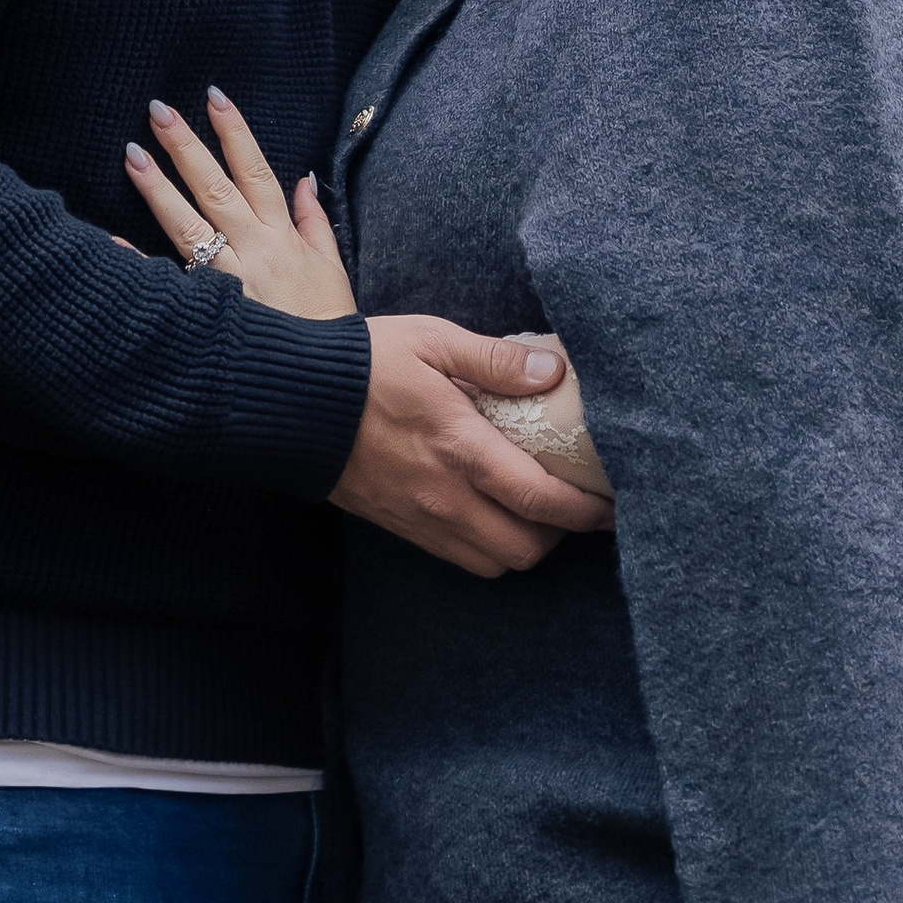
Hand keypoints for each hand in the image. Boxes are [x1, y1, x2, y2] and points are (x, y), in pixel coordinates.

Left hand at [124, 89, 357, 319]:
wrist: (323, 383)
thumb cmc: (327, 326)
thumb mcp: (331, 268)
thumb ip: (314, 221)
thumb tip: (305, 179)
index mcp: (282, 236)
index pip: (256, 171)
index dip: (236, 133)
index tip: (214, 97)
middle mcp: (254, 250)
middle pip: (215, 187)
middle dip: (186, 146)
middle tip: (157, 110)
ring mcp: (229, 280)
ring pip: (188, 224)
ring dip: (158, 188)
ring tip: (131, 155)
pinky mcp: (212, 311)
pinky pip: (169, 283)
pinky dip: (139, 264)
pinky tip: (109, 242)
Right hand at [331, 315, 616, 576]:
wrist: (291, 401)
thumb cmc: (365, 362)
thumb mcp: (434, 340)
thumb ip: (496, 359)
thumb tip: (554, 370)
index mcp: (461, 448)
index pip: (541, 500)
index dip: (587, 510)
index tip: (612, 503)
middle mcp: (445, 496)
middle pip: (526, 548)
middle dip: (561, 533)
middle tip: (577, 502)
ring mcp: (421, 519)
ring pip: (494, 562)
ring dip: (524, 543)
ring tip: (535, 508)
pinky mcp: (401, 527)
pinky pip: (459, 558)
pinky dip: (487, 546)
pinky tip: (491, 511)